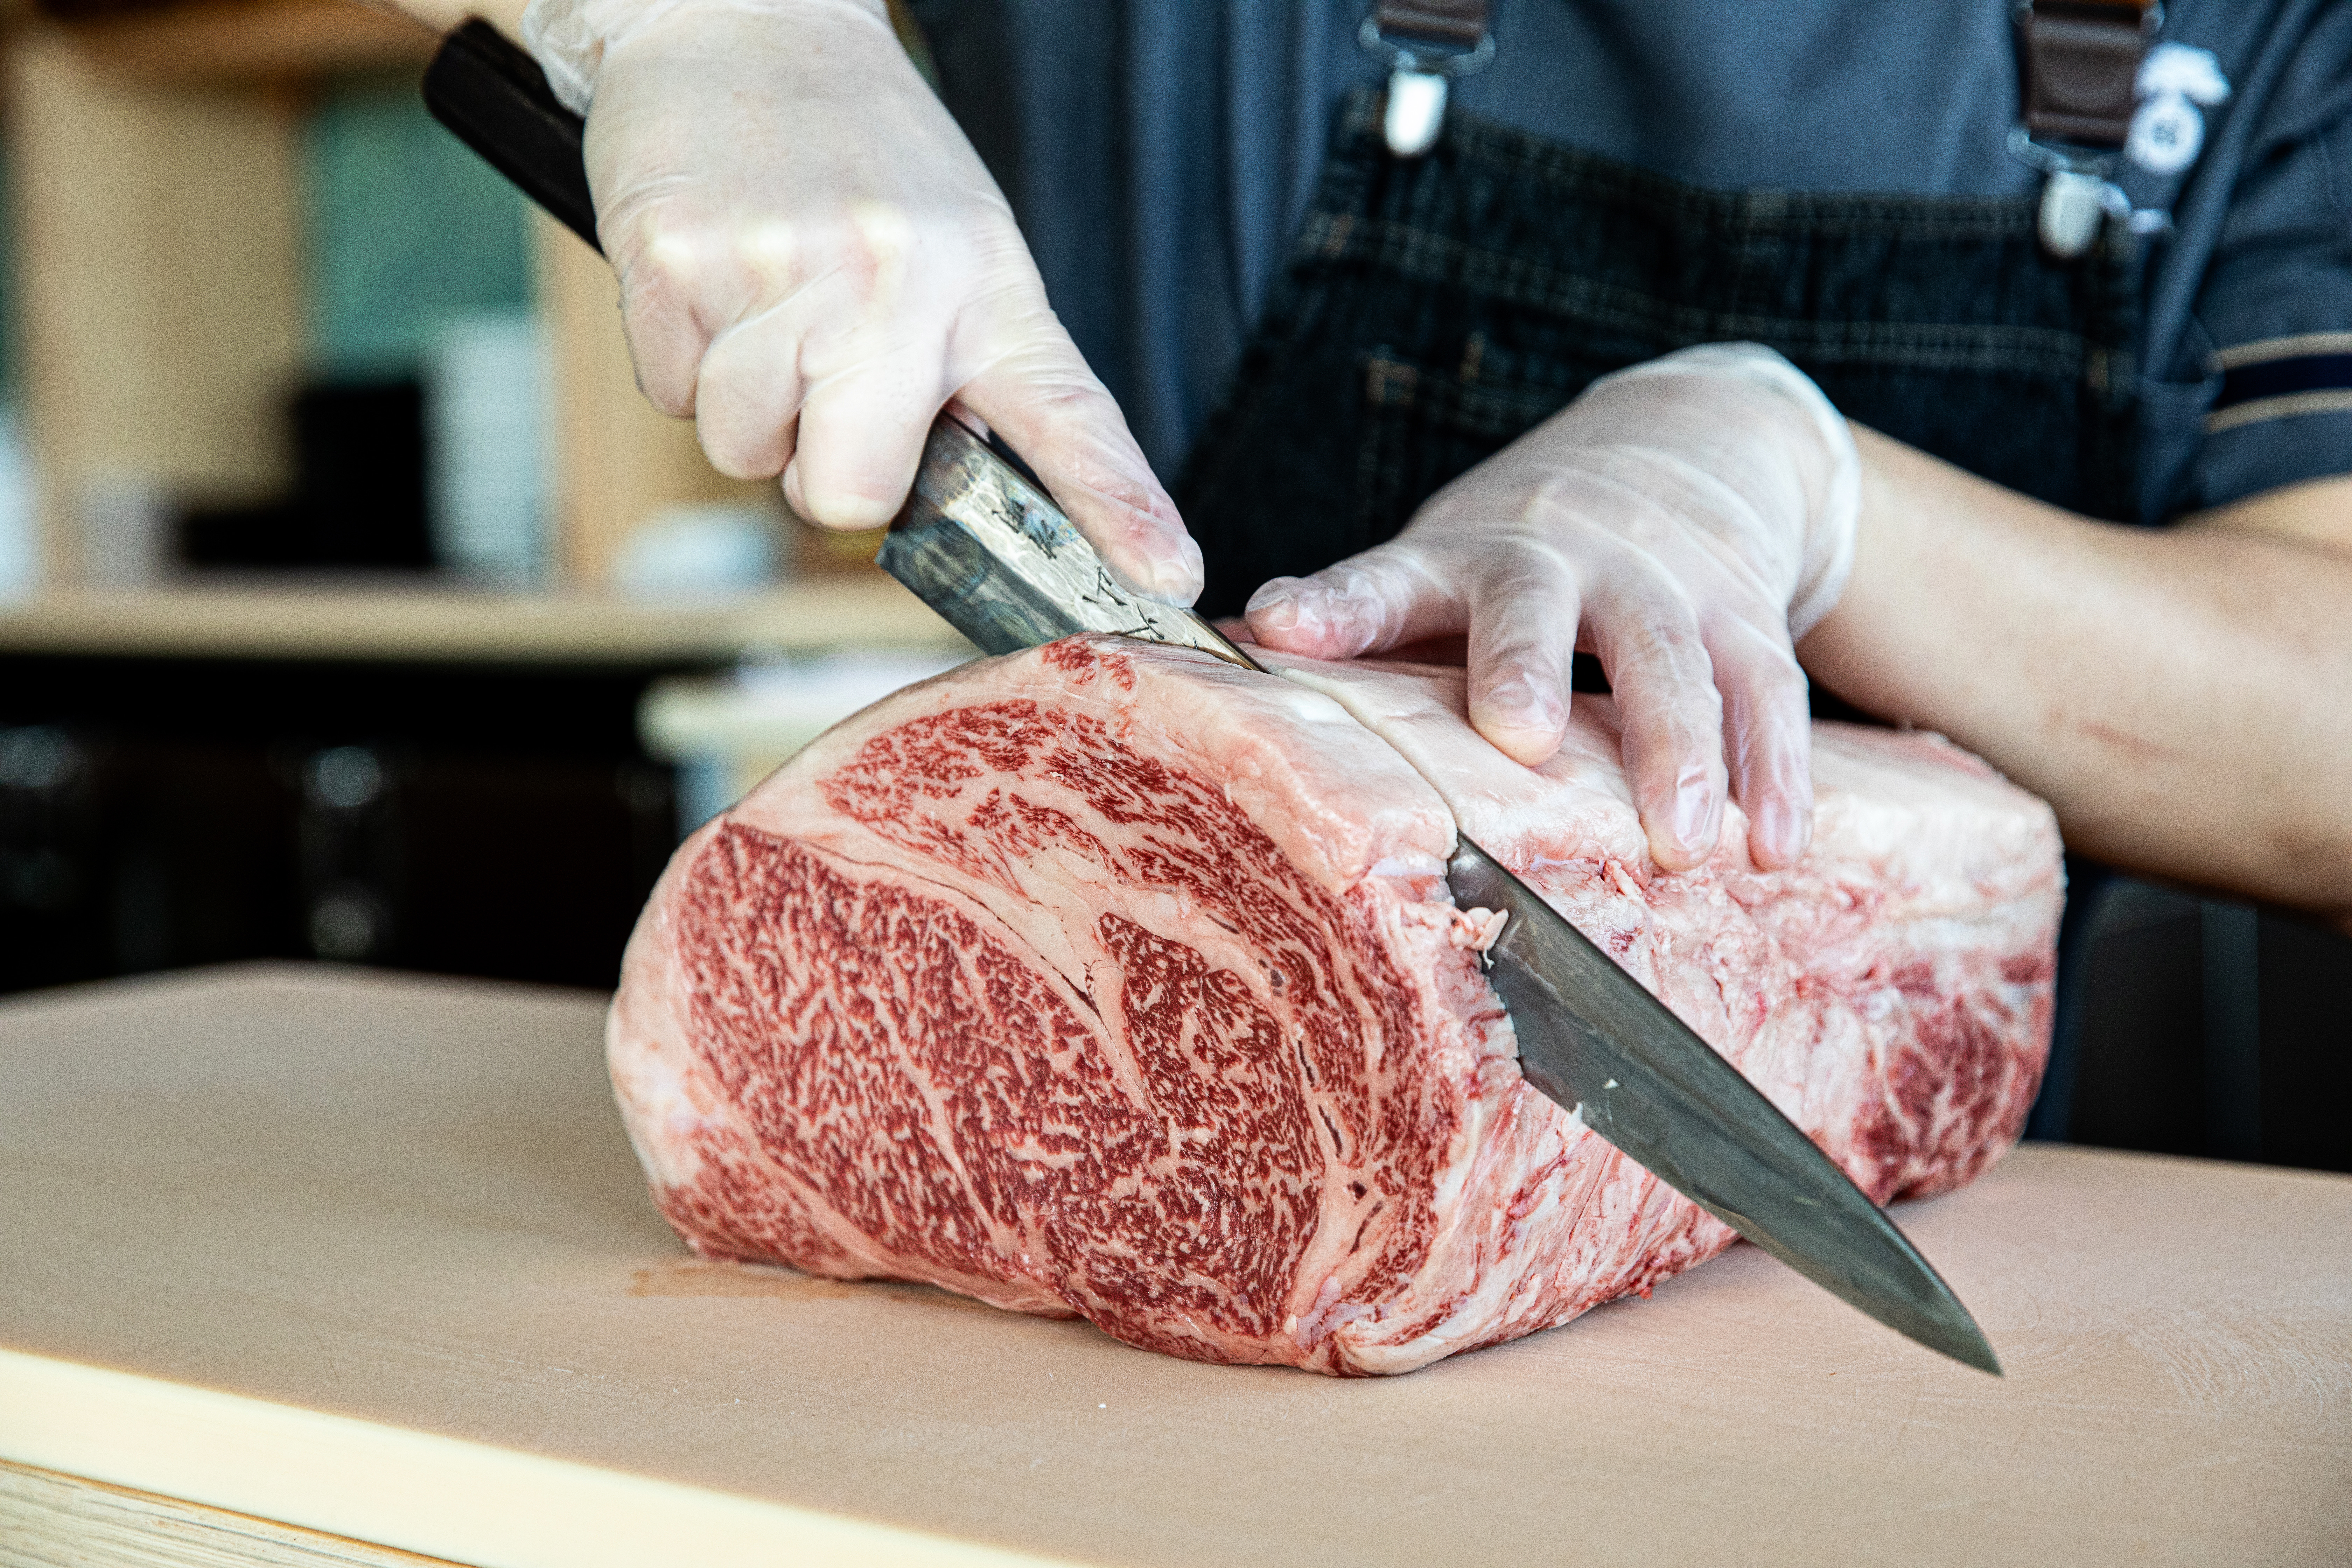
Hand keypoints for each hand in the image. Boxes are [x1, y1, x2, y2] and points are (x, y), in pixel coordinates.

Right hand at [521, 0, 1201, 601]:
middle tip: (824, 385)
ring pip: (746, 454)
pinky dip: (684, 359)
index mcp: (984, 288)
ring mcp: (782, 274)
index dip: (1121, 507)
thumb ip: (969, 375)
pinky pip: (673, 397)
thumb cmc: (858, 159)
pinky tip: (714, 282)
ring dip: (749, 406)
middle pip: (852, 493)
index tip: (1169, 573)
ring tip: (767, 305)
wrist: (745, 23)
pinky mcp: (678, 265)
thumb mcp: (959, 247)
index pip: (1069, 418)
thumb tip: (945, 503)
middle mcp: (895, 285)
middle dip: (824, 471)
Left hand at [1244, 344, 1857, 870]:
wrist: (1693, 432)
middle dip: (1525, 667)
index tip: (1281, 626)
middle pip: (1538, 606)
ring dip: (1680, 752)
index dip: (1335, 604)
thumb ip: (1367, 622)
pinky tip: (1775, 843)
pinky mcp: (1746, 604)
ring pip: (1674, 659)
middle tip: (1519, 737)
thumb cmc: (1530, 542)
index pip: (1386, 578)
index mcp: (1461, 555)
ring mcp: (1661, 576)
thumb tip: (1231, 660)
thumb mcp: (1444, 560)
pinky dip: (1774, 771)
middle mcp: (1560, 554)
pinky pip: (1767, 689)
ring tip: (1683, 844)